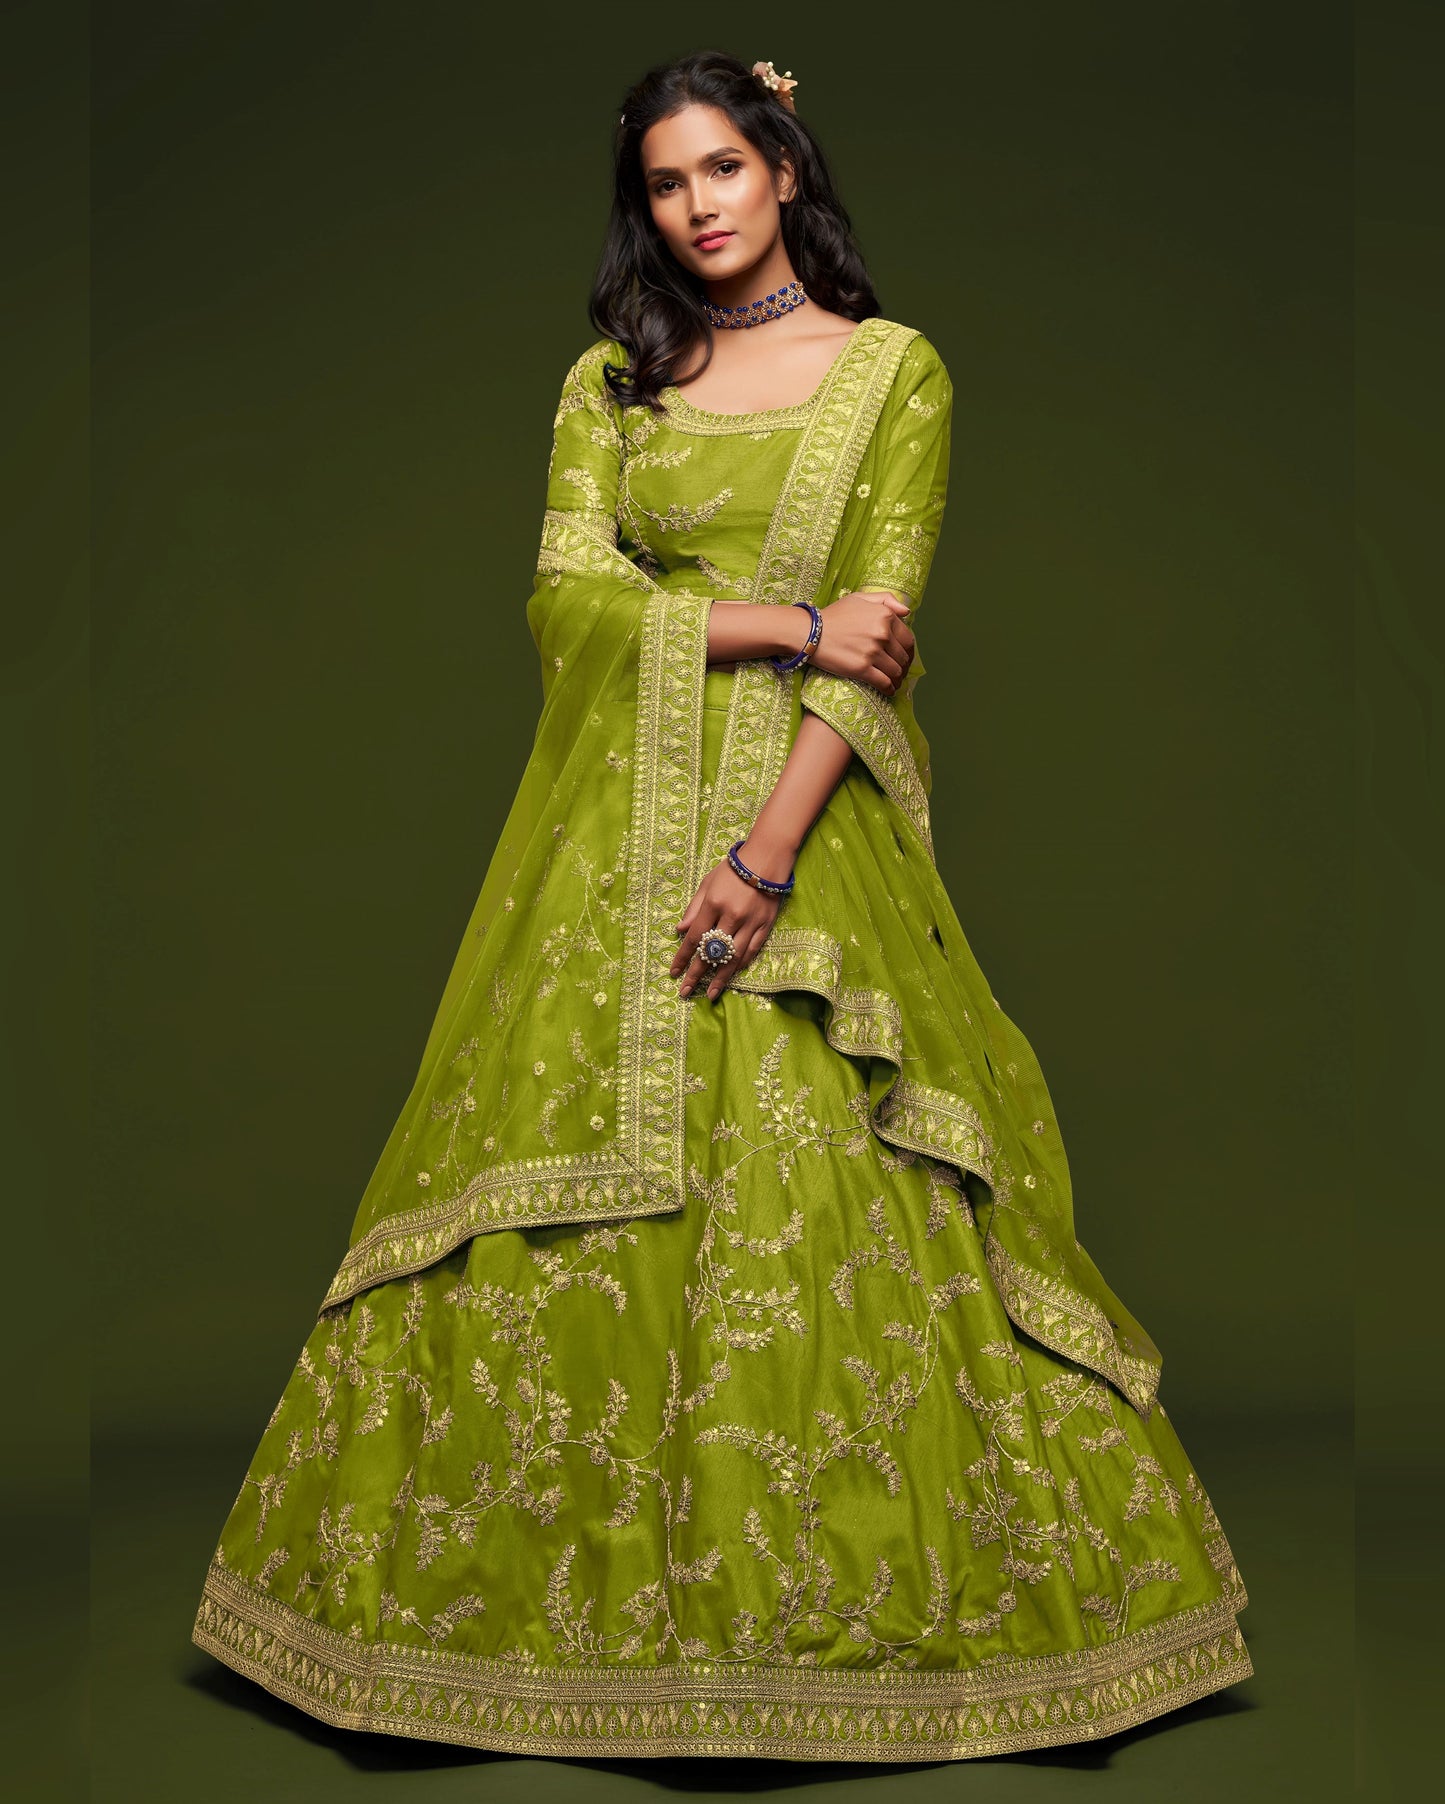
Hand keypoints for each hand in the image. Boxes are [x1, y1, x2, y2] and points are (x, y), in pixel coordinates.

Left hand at [670, 849, 787, 1000]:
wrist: (767, 860)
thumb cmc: (732, 870)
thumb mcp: (707, 883)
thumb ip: (693, 908)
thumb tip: (679, 930)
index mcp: (713, 904)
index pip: (694, 937)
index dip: (682, 957)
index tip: (673, 973)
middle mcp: (731, 916)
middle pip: (711, 952)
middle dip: (696, 974)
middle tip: (685, 992)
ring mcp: (750, 923)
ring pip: (732, 957)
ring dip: (720, 978)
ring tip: (710, 993)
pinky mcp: (765, 926)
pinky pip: (751, 951)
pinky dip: (740, 964)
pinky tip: (731, 975)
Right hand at [807, 590, 914, 695]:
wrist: (809, 631)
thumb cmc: (833, 615)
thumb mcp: (859, 598)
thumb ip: (886, 600)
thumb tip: (907, 612)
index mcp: (885, 616)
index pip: (908, 639)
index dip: (908, 651)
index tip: (905, 658)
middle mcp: (881, 634)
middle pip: (903, 657)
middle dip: (904, 666)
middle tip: (900, 672)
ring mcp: (872, 652)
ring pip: (895, 671)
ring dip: (897, 679)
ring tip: (894, 682)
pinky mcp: (861, 669)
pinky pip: (884, 682)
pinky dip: (889, 688)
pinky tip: (889, 690)